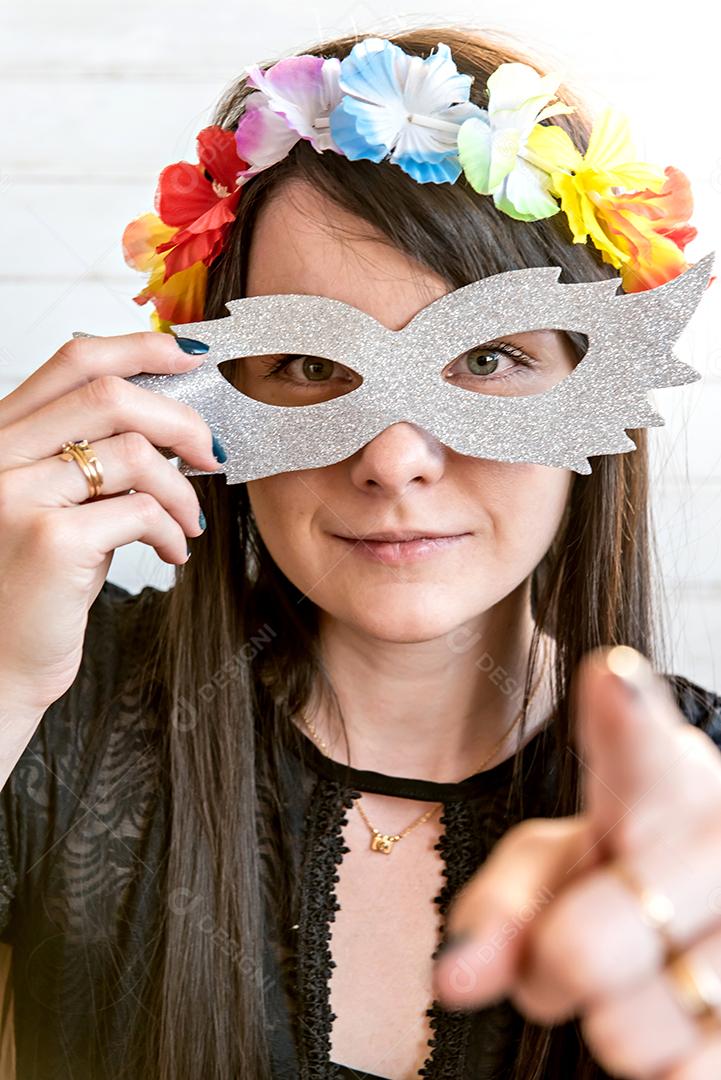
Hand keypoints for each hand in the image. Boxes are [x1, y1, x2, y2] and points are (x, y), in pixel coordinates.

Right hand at [0, 331, 218, 716]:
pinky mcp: (49, 541)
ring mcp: (16, 495)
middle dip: (181, 420)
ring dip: (182, 489)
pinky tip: (173, 552)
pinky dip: (173, 529)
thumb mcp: (59, 505)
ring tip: (189, 522)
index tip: (192, 357)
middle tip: (212, 454)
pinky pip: (140, 510)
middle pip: (110, 395)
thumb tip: (173, 424)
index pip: (73, 360)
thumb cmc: (36, 585)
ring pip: (134, 452)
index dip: (141, 347)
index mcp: (2, 436)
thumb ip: (92, 459)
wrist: (0, 661)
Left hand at [432, 646, 720, 1078]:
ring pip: (625, 1032)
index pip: (640, 750)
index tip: (610, 680)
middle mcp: (720, 839)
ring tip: (634, 975)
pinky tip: (674, 1014)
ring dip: (602, 1022)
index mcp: (663, 780)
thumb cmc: (616, 876)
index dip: (625, 720)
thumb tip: (454, 980)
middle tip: (570, 946)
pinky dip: (650, 1064)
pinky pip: (677, 1076)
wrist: (708, 921)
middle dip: (548, 967)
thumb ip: (496, 906)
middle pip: (580, 949)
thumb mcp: (549, 864)